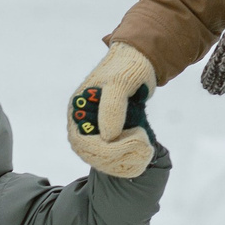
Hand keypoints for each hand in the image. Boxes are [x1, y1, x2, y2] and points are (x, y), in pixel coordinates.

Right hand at [68, 43, 158, 178]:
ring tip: (147, 150)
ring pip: (103, 161)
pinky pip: (113, 158)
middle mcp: (82, 123)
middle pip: (92, 155)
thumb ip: (112, 108)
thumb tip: (108, 137)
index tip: (136, 141)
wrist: (138, 62)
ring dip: (124, 162)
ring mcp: (95, 130)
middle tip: (145, 148)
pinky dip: (128, 161)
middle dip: (119, 157)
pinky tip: (144, 154)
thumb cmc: (126, 68)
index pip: (83, 142)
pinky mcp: (109, 136)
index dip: (107, 150)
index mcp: (77, 110)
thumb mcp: (119, 83)